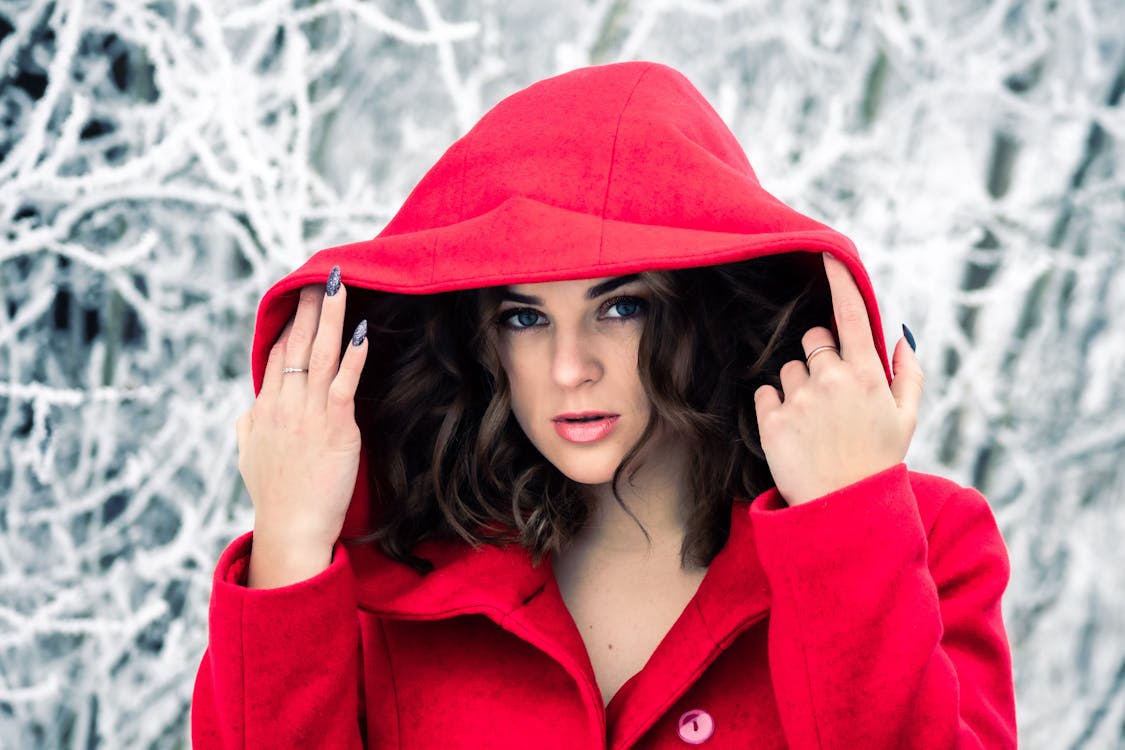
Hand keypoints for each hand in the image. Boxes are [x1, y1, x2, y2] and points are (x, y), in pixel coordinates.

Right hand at [235, 266, 368, 586]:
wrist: (291, 530)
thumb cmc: (275, 498)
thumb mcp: (249, 457)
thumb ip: (250, 426)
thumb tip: (253, 408)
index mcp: (264, 409)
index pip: (277, 354)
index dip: (289, 323)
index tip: (300, 298)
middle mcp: (283, 405)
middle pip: (295, 344)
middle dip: (308, 307)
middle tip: (321, 275)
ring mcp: (308, 414)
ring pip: (319, 354)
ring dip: (330, 316)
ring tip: (338, 285)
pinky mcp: (336, 428)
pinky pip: (344, 383)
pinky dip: (353, 354)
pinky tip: (361, 331)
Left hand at [753, 253, 923, 505]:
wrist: (845, 511)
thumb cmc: (877, 462)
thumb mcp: (906, 419)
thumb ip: (908, 373)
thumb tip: (902, 334)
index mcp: (867, 375)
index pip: (851, 315)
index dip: (840, 282)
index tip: (828, 256)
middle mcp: (832, 380)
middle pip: (813, 340)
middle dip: (818, 357)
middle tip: (830, 396)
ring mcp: (800, 400)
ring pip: (788, 369)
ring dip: (797, 386)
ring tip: (814, 422)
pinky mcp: (771, 421)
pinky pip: (765, 394)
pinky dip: (774, 407)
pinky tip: (793, 432)